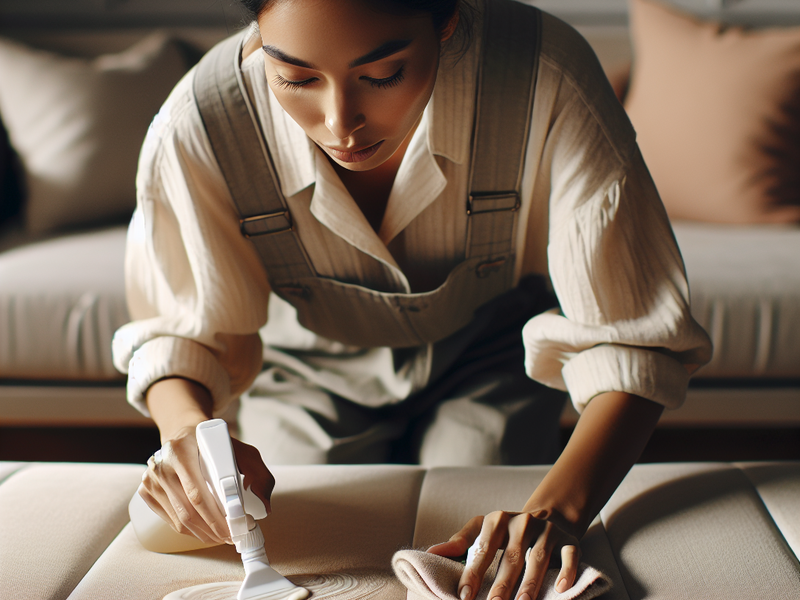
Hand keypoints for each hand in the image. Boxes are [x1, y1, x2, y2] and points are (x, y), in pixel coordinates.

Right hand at [138, 425, 274, 543]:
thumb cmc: (213, 444)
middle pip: (189, 510)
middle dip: (214, 529)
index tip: (237, 525)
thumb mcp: (241, 450)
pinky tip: (206, 532)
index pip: (197, 493)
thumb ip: (258, 473)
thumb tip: (264, 505)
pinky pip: (170, 520)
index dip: (217, 515)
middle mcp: (161, 465)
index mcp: (181, 451)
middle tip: (232, 537)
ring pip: (179, 519)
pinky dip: (190, 531)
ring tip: (222, 537)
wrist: (183, 434)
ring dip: (204, 534)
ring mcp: (151, 480)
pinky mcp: (147, 491)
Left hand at [427, 512, 579, 599]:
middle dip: (502, 585)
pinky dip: (567, 571)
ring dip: (530, 585)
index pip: (483, 548)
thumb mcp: (482, 529)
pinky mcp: (569, 539)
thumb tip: (431, 552)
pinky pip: (570, 555)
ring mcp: (547, 530)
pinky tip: (561, 589)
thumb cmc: (507, 531)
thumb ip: (460, 542)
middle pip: (511, 558)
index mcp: (498, 520)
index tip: (464, 596)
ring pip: (539, 559)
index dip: (473, 572)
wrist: (546, 516)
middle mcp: (523, 522)